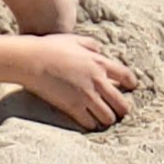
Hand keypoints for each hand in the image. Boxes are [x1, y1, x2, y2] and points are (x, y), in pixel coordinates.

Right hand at [14, 36, 139, 129]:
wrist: (32, 60)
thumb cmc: (51, 47)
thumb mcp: (75, 39)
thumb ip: (91, 45)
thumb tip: (100, 50)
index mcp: (99, 62)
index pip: (126, 76)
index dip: (131, 84)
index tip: (131, 88)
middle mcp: (97, 81)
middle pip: (121, 104)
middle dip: (122, 109)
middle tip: (119, 111)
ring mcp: (86, 96)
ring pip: (108, 117)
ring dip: (107, 119)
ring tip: (104, 118)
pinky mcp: (73, 107)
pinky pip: (90, 123)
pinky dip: (91, 124)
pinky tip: (89, 122)